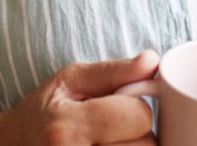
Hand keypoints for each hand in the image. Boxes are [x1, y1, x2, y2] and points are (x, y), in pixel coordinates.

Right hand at [0, 49, 159, 144]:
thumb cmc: (44, 112)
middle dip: (136, 135)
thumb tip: (152, 60)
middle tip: (112, 131)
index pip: (139, 116)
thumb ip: (114, 70)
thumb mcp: (71, 80)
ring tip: (109, 143)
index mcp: (69, 127)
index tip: (116, 108)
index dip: (134, 108)